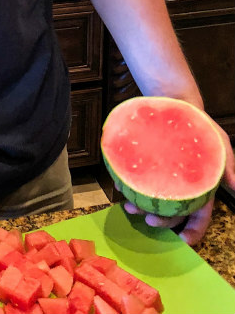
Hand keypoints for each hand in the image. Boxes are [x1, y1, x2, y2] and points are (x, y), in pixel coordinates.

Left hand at [121, 121, 234, 246]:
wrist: (177, 102)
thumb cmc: (201, 126)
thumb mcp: (219, 143)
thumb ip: (228, 165)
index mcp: (199, 187)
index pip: (199, 215)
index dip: (193, 231)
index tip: (182, 240)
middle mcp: (180, 186)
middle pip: (173, 212)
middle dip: (161, 221)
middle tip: (148, 220)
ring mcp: (161, 176)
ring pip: (152, 200)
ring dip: (140, 206)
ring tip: (129, 205)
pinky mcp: (146, 164)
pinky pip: (135, 179)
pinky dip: (127, 184)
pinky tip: (119, 184)